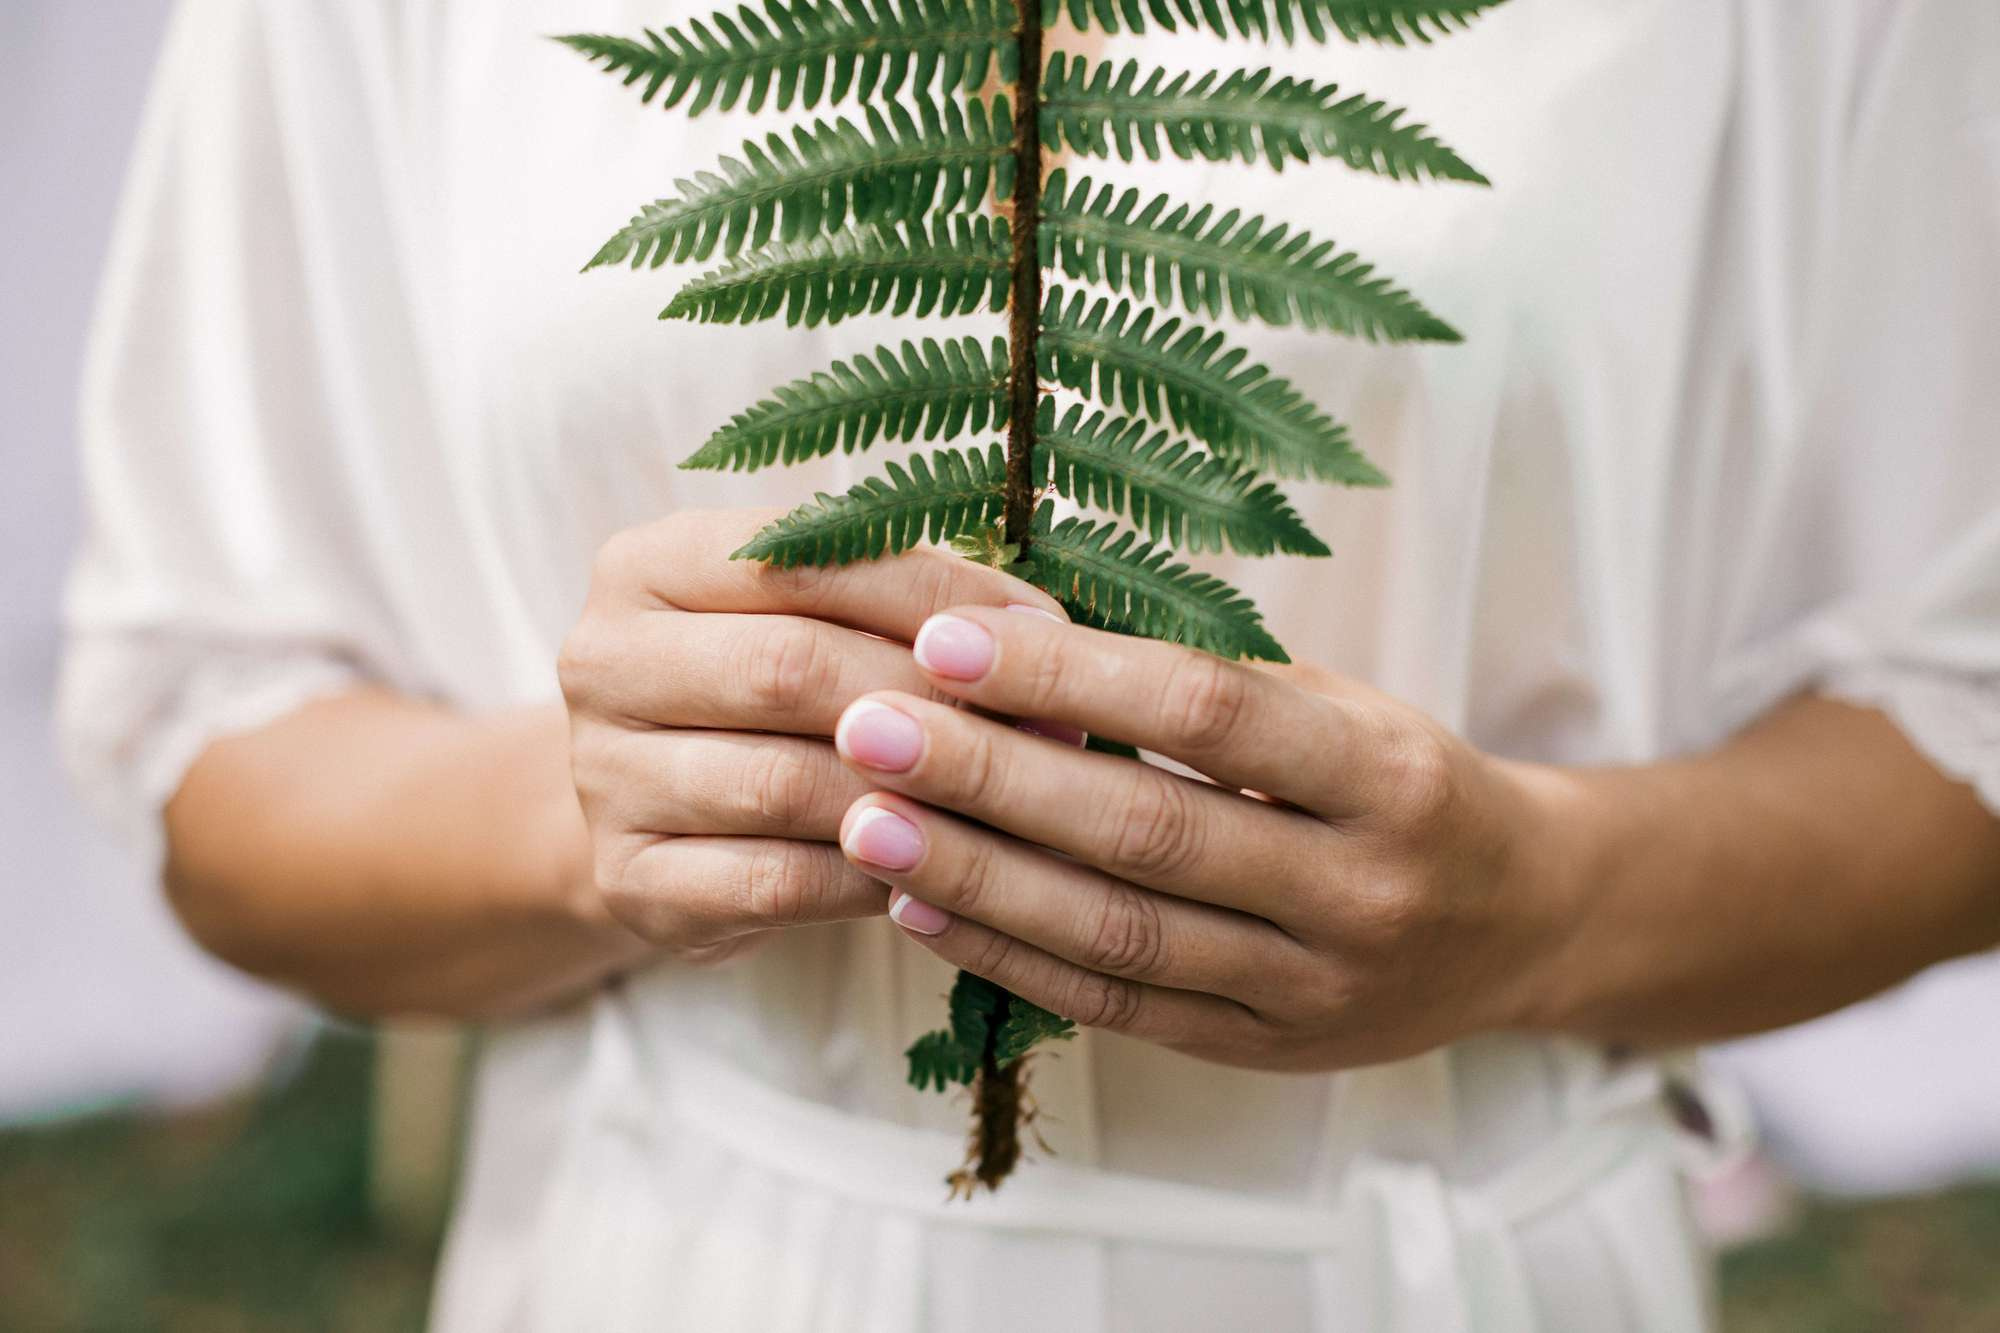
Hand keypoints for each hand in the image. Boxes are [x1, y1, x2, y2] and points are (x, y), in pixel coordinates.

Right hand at [559, 512, 1069, 963]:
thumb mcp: (813, 619)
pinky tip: (944, 871)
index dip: (936, 593)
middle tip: (1045, 727)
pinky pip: (775, 883)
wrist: (655, 818)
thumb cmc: (769, 696)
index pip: (802, 559)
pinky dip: (871, 877)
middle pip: (789, 668)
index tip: (1046, 628)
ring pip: (786, 784)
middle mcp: (601, 659)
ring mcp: (602, 778)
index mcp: (645, 565)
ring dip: (914, 796)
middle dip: (932, 697)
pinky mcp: (628, 883)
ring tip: (1015, 802)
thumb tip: (1043, 628)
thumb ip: (900, 603)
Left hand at [830, 606, 1581, 1070]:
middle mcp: (1359, 891)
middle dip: (993, 776)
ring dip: (979, 876)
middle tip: (868, 725)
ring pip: (1120, 934)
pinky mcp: (1264, 1053)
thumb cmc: (1406, 783)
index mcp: (1387, 775)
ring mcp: (1312, 989)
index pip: (1210, 715)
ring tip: (865, 819)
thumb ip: (1214, 681)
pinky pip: (1117, 1008)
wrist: (1525, 921)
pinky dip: (1010, 958)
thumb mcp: (1347, 708)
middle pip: (1147, 830)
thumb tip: (1030, 620)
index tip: (947, 636)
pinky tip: (918, 907)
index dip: (1072, 676)